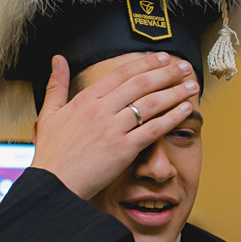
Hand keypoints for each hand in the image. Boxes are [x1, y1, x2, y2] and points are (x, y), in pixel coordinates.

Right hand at [30, 53, 198, 199]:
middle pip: (141, 83)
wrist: (53, 184)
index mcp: (85, 100)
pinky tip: (186, 110)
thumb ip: (56, 85)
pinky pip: (153, 129)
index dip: (146, 63)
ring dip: (175, 92)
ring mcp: (113, 129)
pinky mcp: (123, 149)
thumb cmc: (52, 154)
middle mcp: (101, 110)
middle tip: (185, 66)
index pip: (121, 73)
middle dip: (167, 72)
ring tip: (192, 85)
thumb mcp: (48, 114)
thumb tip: (57, 59)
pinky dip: (172, 117)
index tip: (163, 57)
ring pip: (151, 103)